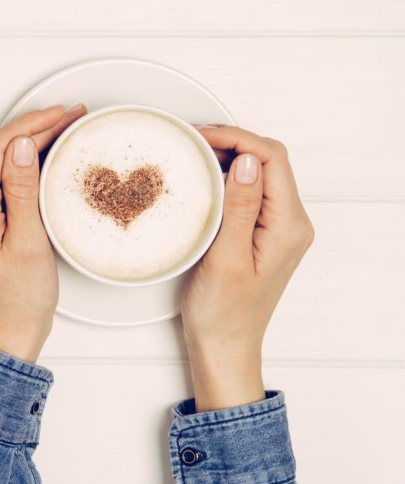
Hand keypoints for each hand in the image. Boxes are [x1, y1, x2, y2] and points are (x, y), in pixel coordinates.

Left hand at [0, 103, 87, 362]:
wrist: (5, 333)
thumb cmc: (19, 300)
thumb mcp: (30, 242)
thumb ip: (23, 189)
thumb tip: (20, 146)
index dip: (29, 125)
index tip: (59, 113)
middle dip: (31, 133)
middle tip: (69, 118)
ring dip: (24, 149)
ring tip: (61, 132)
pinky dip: (14, 170)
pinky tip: (38, 160)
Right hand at [182, 125, 314, 411]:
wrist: (224, 347)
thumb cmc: (223, 313)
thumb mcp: (226, 257)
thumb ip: (240, 207)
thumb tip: (248, 162)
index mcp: (288, 227)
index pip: (272, 160)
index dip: (238, 139)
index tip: (202, 136)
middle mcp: (291, 224)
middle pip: (270, 162)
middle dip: (234, 142)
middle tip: (193, 141)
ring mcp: (279, 228)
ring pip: (261, 174)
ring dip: (230, 158)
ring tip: (195, 155)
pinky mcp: (263, 233)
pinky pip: (252, 192)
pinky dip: (228, 177)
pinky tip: (205, 180)